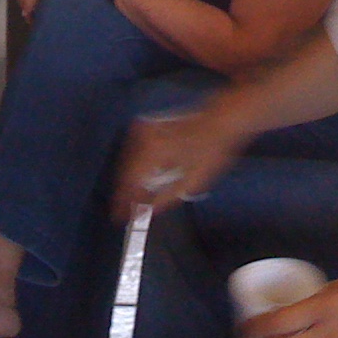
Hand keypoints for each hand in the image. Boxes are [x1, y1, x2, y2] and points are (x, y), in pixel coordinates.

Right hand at [112, 104, 249, 221]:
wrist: (218, 121)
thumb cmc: (210, 152)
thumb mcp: (192, 182)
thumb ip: (165, 199)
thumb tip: (145, 212)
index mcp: (151, 152)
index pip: (129, 182)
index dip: (123, 202)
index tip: (119, 216)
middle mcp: (141, 138)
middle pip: (124, 171)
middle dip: (124, 192)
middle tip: (123, 210)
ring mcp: (142, 129)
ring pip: (126, 161)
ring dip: (127, 180)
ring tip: (130, 197)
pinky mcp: (146, 126)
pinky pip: (132, 151)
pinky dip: (133, 166)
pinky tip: (138, 179)